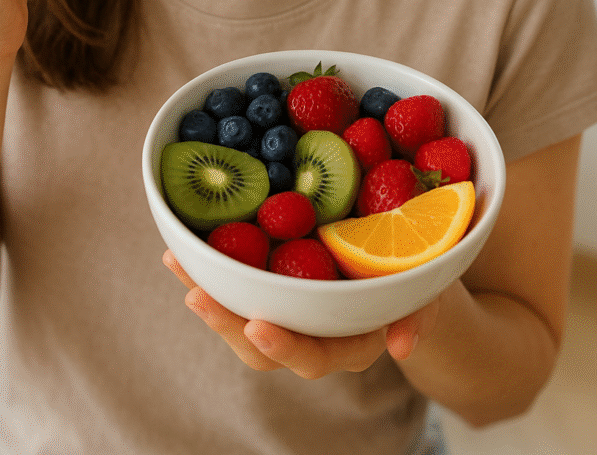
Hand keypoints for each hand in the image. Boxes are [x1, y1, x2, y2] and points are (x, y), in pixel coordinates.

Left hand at [163, 250, 439, 377]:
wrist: (402, 252)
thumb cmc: (413, 273)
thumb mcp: (426, 289)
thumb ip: (419, 313)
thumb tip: (402, 345)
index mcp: (347, 342)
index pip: (313, 356)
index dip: (285, 347)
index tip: (258, 328)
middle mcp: (309, 333)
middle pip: (261, 344)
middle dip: (226, 323)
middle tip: (197, 297)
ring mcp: (285, 309)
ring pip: (238, 315)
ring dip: (206, 292)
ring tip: (177, 263)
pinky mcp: (266, 283)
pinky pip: (230, 282)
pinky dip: (203, 266)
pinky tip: (177, 246)